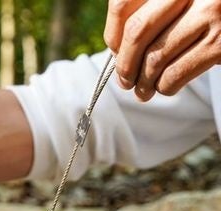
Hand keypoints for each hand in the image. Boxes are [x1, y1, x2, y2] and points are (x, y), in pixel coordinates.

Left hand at [104, 0, 220, 100]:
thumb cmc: (210, 11)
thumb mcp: (182, 2)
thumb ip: (153, 12)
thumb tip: (116, 49)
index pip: (123, 2)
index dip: (112, 33)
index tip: (114, 52)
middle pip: (137, 31)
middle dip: (125, 64)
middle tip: (125, 81)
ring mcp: (211, 12)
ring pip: (155, 56)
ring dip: (143, 81)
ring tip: (143, 90)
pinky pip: (176, 72)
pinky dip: (165, 86)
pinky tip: (165, 87)